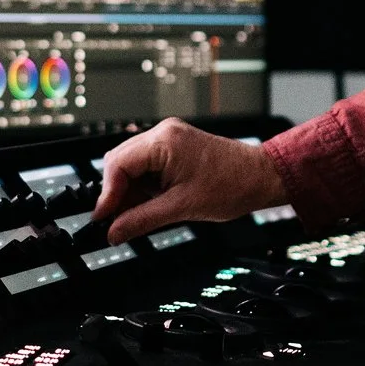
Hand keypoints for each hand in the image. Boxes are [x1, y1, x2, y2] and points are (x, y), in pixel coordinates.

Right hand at [94, 120, 286, 246]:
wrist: (262, 177)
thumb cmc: (232, 185)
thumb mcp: (181, 208)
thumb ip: (142, 220)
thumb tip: (114, 232)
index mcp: (164, 142)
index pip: (118, 164)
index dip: (107, 194)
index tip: (102, 218)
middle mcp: (164, 133)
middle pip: (120, 162)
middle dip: (116, 192)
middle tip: (116, 221)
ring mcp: (170, 138)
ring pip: (132, 164)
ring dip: (130, 190)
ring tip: (137, 215)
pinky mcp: (175, 147)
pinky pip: (147, 164)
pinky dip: (144, 185)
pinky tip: (148, 203)